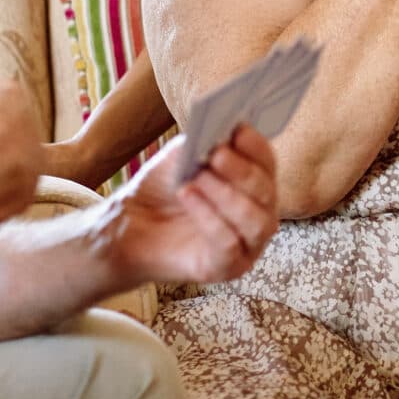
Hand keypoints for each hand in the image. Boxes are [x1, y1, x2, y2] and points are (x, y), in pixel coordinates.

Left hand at [94, 126, 279, 288]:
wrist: (132, 225)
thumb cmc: (163, 190)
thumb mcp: (182, 157)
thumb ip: (203, 143)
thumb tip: (224, 132)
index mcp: (254, 183)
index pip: (267, 163)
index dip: (256, 146)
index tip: (238, 130)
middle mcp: (259, 213)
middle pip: (266, 191)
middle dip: (241, 170)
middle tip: (216, 154)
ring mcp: (248, 244)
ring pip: (256, 221)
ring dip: (226, 195)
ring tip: (197, 178)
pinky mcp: (229, 268)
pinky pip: (230, 244)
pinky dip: (210, 218)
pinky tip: (188, 197)